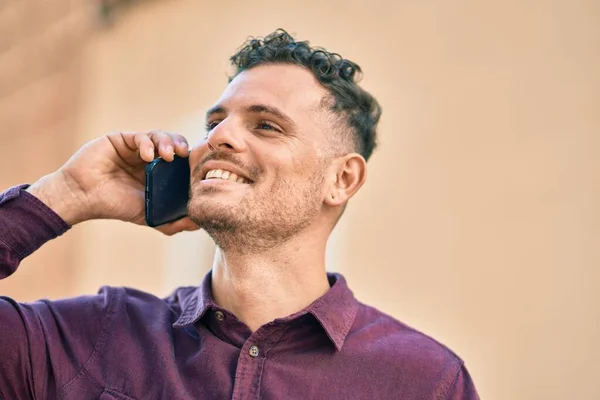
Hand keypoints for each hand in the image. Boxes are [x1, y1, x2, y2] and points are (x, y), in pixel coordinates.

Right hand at [27, 131, 199, 235]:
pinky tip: (147, 156)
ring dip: (167, 142)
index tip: (196, 167)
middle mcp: (148, 158)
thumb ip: (173, 221)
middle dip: (181, 146)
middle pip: (173, 144)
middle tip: (185, 155)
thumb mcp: (150, 216)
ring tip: (168, 155)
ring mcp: (135, 148)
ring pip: (159, 136)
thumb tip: (198, 224)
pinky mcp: (121, 139)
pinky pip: (140, 136)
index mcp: (158, 173)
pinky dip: (147, 144)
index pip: (180, 161)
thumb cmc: (115, 206)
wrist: (84, 198)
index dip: (190, 161)